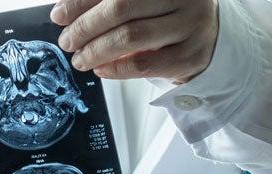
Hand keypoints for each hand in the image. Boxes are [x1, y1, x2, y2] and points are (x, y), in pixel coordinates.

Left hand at [51, 0, 219, 82]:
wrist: (212, 38)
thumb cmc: (168, 17)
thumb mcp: (143, 3)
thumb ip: (110, 3)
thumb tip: (65, 11)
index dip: (81, 1)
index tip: (59, 14)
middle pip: (121, 7)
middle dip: (86, 26)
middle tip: (67, 40)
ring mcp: (191, 24)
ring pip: (132, 36)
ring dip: (96, 50)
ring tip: (80, 58)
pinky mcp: (191, 55)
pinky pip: (144, 63)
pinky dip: (116, 68)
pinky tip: (101, 69)